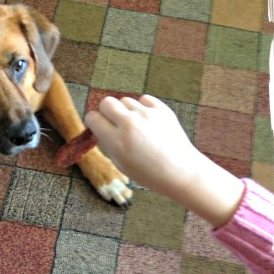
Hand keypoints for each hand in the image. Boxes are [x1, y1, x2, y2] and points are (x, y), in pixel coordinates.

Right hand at [85, 95, 244, 227]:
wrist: (180, 171)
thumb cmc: (149, 173)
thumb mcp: (121, 164)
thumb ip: (109, 144)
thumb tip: (99, 129)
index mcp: (117, 141)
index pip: (93, 118)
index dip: (93, 123)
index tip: (98, 127)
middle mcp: (130, 124)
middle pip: (106, 102)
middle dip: (106, 112)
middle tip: (113, 123)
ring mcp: (147, 114)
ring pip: (125, 100)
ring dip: (126, 111)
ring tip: (135, 126)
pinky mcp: (161, 109)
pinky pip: (144, 99)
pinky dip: (142, 108)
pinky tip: (147, 121)